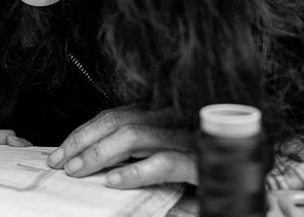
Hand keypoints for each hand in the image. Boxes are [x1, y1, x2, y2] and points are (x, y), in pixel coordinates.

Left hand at [48, 105, 195, 188]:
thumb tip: (96, 166)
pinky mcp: (201, 163)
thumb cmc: (202, 174)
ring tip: (79, 169)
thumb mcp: (161, 158)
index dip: (84, 131)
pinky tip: (115, 180)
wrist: (243, 188)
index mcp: (163, 117)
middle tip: (62, 161)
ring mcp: (188, 139)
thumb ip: (135, 155)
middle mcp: (175, 121)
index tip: (61, 150)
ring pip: (136, 135)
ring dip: (100, 153)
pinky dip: (136, 172)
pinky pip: (165, 162)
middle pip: (119, 121)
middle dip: (84, 141)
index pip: (116, 116)